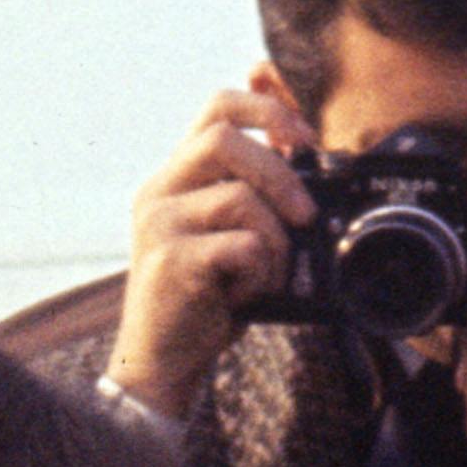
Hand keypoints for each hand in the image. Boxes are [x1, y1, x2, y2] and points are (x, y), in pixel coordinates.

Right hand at [107, 74, 316, 419]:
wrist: (163, 359)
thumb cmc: (205, 298)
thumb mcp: (227, 234)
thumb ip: (252, 196)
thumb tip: (306, 162)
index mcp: (176, 176)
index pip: (217, 106)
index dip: (266, 108)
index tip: (303, 138)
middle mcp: (159, 190)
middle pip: (225, 139)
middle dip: (279, 173)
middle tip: (304, 215)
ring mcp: (160, 224)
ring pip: (239, 197)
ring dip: (275, 240)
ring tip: (268, 274)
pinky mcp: (171, 260)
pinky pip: (241, 245)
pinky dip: (261, 272)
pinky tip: (246, 295)